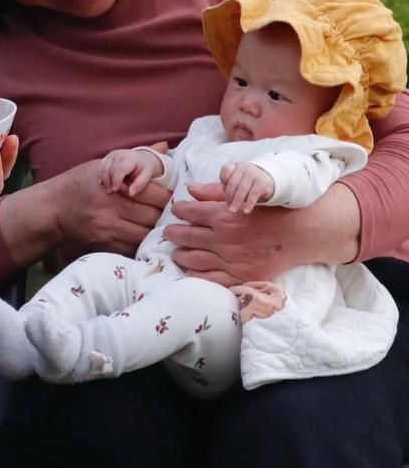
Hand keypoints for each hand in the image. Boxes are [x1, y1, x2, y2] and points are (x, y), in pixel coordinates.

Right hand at [52, 157, 170, 256]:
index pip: (152, 194)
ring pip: (145, 235)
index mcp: (113, 187)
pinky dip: (141, 241)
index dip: (167, 196)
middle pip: (152, 217)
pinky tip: (143, 234)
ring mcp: (107, 230)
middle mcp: (111, 210)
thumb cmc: (79, 183)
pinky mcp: (105, 245)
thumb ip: (136, 158)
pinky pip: (133, 246)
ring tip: (159, 223)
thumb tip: (164, 146)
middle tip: (170, 211)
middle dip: (164, 214)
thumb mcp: (104, 164)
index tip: (172, 195)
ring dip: (154, 229)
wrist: (53, 210)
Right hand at [99, 147, 163, 196]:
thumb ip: (139, 185)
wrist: (142, 157)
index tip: (115, 190)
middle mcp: (120, 154)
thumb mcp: (147, 176)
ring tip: (108, 189)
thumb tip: (130, 193)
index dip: (116, 180)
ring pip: (104, 168)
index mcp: (131, 158)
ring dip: (104, 180)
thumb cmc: (144, 169)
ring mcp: (113, 154)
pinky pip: (101, 167)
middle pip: (110, 169)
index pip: (120, 169)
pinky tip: (102, 184)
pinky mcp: (108, 156)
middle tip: (114, 191)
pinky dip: (101, 176)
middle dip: (110, 181)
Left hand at [163, 180, 296, 285]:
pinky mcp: (239, 276)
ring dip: (180, 254)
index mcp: (222, 216)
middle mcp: (222, 239)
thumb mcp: (244, 195)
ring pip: (193, 259)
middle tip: (168, 232)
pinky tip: (189, 270)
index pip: (189, 212)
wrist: (300, 234)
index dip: (179, 211)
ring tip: (175, 252)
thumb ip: (214, 192)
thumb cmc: (273, 211)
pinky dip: (196, 274)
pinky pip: (210, 278)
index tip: (177, 211)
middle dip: (173, 233)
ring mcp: (229, 260)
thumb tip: (190, 189)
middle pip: (186, 236)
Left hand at [220, 160, 274, 213]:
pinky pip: (253, 194)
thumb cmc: (246, 182)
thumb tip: (228, 201)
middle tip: (228, 207)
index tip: (224, 190)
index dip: (223, 180)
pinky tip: (246, 210)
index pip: (226, 170)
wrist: (267, 179)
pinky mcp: (262, 182)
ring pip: (242, 189)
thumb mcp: (236, 180)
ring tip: (233, 210)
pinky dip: (249, 204)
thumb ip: (229, 186)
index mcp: (236, 166)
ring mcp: (254, 174)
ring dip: (237, 201)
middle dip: (229, 196)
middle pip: (233, 183)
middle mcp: (244, 167)